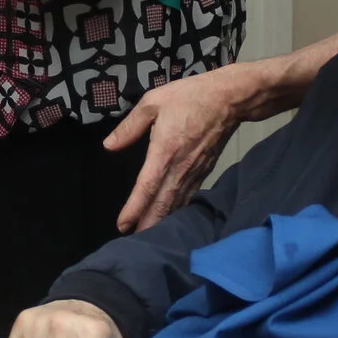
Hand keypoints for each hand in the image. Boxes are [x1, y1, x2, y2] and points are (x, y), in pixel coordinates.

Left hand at [104, 68, 247, 232]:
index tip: (123, 225)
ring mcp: (195, 170)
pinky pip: (190, 195)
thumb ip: (129, 127)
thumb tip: (109, 146)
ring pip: (177, 203)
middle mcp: (181, 166)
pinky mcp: (205, 170)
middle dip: (148, 223)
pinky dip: (179, 210)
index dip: (134, 208)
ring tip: (149, 235)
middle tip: (133, 241)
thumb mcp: (153, 102)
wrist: (229, 98)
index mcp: (165, 150)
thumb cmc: (190, 96)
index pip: (147, 186)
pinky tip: (171, 217)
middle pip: (163, 203)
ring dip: (163, 221)